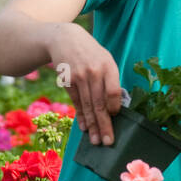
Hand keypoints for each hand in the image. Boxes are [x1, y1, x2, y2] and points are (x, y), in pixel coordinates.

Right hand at [46, 23, 122, 145]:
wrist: (65, 39)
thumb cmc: (91, 53)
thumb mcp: (105, 60)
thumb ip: (111, 80)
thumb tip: (114, 107)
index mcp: (108, 66)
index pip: (113, 93)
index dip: (114, 108)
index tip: (115, 117)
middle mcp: (93, 72)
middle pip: (100, 104)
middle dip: (104, 125)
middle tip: (108, 142)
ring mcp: (79, 77)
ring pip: (87, 106)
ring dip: (92, 125)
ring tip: (96, 140)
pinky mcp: (67, 82)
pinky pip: (76, 103)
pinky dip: (81, 116)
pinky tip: (85, 127)